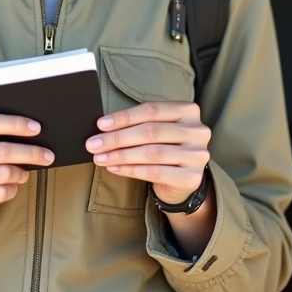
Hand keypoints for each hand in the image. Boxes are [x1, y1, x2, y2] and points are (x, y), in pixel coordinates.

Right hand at [0, 113, 54, 235]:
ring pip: (3, 173)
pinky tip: (13, 187)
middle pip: (0, 150)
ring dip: (21, 173)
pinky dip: (12, 189)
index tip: (36, 127)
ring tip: (25, 173)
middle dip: (30, 152)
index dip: (14, 123)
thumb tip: (27, 133)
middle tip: (47, 155)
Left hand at [85, 101, 210, 204]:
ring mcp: (197, 155)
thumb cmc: (165, 147)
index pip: (151, 111)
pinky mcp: (191, 177)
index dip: (124, 117)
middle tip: (93, 144)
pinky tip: (114, 168)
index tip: (100, 124)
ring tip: (99, 158)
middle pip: (150, 132)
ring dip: (120, 155)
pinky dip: (130, 170)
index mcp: (189, 111)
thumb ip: (139, 124)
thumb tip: (103, 127)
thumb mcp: (158, 129)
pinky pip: (155, 172)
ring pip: (151, 153)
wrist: (183, 180)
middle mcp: (198, 131)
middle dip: (117, 138)